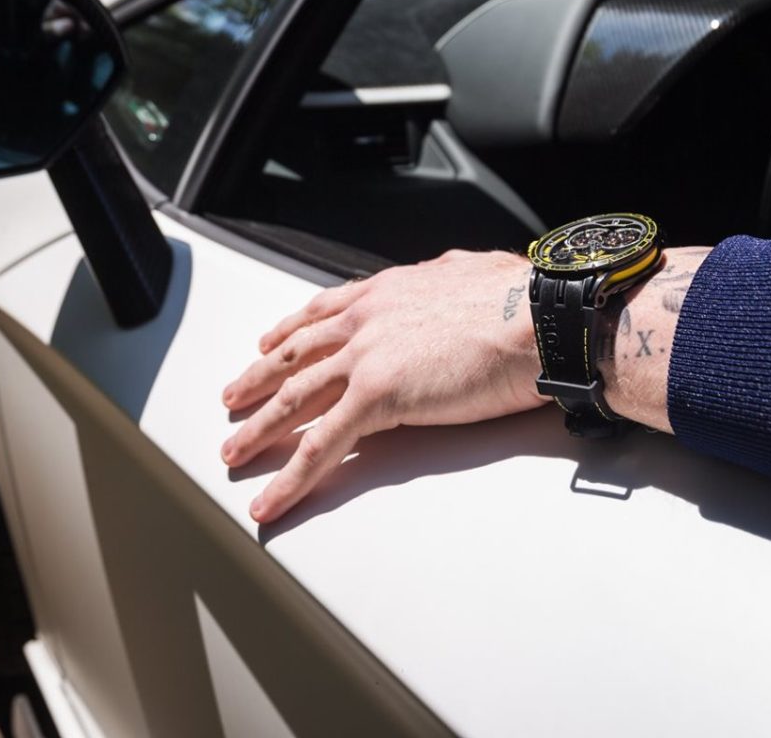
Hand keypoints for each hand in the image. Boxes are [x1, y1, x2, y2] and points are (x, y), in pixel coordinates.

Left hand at [219, 250, 544, 522]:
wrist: (538, 316)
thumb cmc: (523, 297)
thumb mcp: (473, 272)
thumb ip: (450, 280)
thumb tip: (457, 278)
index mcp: (389, 289)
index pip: (323, 311)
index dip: (290, 330)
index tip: (269, 343)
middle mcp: (366, 317)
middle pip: (295, 354)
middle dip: (258, 378)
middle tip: (232, 398)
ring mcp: (365, 357)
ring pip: (293, 400)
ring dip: (258, 430)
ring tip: (232, 454)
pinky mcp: (375, 397)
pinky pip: (319, 446)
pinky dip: (290, 478)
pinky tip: (270, 498)